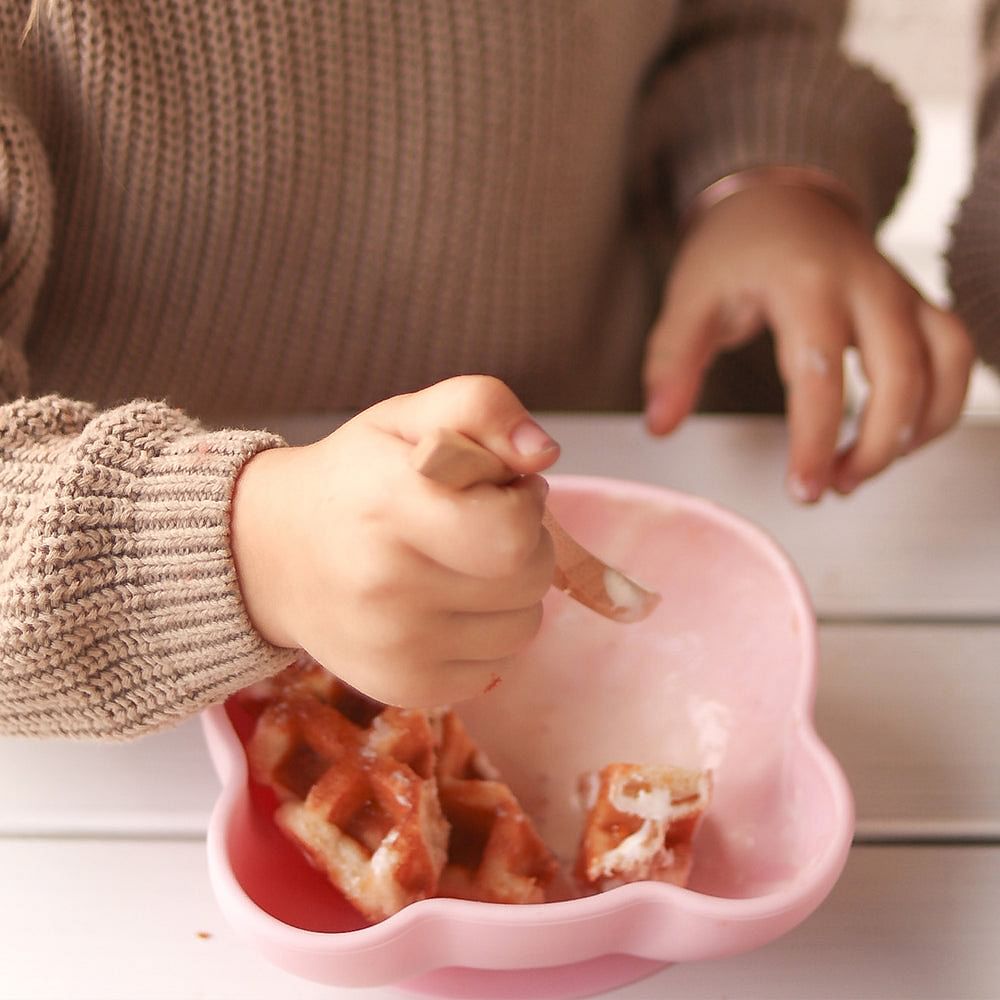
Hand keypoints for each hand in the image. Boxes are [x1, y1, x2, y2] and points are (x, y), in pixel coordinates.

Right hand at [230, 376, 558, 706]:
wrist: (274, 555)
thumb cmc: (355, 480)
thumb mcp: (409, 418)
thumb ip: (481, 408)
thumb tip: (543, 452)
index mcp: (390, 505)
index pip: (513, 533)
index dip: (524, 506)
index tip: (498, 490)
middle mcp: (387, 586)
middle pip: (528, 582)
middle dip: (526, 547)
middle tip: (482, 527)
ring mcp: (396, 647)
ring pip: (523, 629)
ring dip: (512, 595)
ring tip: (464, 566)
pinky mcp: (405, 688)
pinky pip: (496, 667)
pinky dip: (486, 637)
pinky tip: (447, 608)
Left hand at [644, 183, 975, 500]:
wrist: (781, 200)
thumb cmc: (733, 252)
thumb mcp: (689, 299)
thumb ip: (672, 361)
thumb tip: (661, 425)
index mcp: (803, 282)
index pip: (819, 374)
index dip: (815, 440)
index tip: (802, 489)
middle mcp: (866, 283)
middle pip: (900, 374)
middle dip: (874, 447)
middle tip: (830, 490)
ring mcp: (900, 289)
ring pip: (944, 363)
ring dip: (913, 431)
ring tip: (859, 472)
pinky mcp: (918, 302)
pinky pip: (955, 354)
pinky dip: (941, 405)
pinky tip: (898, 440)